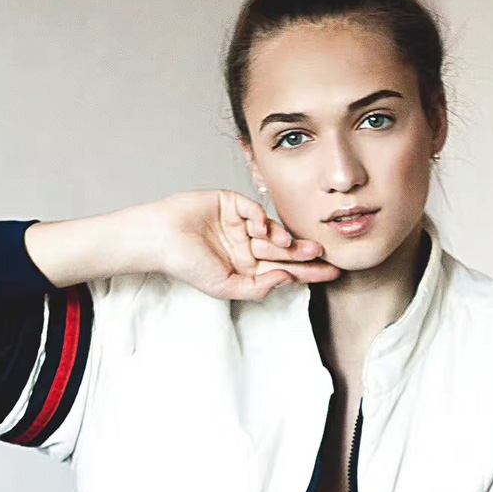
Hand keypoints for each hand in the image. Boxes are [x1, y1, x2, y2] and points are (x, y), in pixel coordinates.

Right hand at [154, 189, 340, 300]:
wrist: (160, 238)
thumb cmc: (187, 265)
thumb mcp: (225, 286)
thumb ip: (257, 288)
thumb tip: (287, 280)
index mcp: (248, 268)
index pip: (285, 270)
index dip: (309, 272)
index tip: (332, 272)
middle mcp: (248, 246)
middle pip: (284, 251)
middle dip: (304, 253)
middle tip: (322, 252)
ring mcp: (241, 224)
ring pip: (272, 230)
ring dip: (283, 238)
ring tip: (287, 245)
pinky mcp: (232, 203)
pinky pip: (254, 209)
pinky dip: (260, 218)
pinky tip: (258, 229)